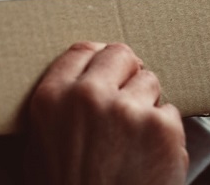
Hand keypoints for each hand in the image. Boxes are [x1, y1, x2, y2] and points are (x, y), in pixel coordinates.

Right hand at [26, 42, 187, 184]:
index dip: (99, 62)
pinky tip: (149, 159)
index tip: (107, 73)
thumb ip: (57, 109)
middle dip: (127, 76)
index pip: (83, 50)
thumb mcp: (39, 151)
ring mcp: (128, 109)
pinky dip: (166, 135)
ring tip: (134, 143)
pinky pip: (170, 113)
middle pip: (120, 55)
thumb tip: (76, 81)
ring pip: (150, 82)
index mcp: (52, 98)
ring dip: (147, 106)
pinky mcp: (162, 126)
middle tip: (127, 105)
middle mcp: (88, 96)